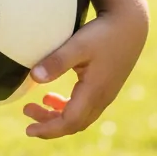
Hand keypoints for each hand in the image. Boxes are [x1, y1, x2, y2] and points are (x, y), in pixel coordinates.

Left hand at [22, 6, 147, 139]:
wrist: (130, 25)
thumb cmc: (102, 34)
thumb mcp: (78, 45)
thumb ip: (57, 61)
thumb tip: (34, 78)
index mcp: (95, 92)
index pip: (70, 121)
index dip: (48, 129)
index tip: (28, 129)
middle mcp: (102, 98)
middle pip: (74, 123)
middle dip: (49, 125)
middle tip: (26, 114)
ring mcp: (105, 94)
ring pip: (80, 116)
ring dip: (57, 116)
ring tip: (36, 106)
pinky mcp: (105, 87)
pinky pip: (84, 107)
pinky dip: (67, 107)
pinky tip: (52, 97)